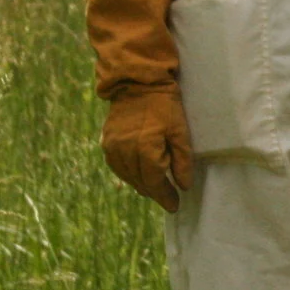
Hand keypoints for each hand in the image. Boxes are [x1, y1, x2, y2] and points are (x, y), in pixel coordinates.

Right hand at [101, 85, 192, 210]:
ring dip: (141, 185)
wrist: (137, 83)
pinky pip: (117, 166)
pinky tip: (139, 175)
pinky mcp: (106, 142)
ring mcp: (112, 147)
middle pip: (140, 182)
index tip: (175, 206)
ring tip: (156, 190)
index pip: (155, 182)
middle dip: (155, 193)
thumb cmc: (164, 106)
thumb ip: (183, 161)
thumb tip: (183, 186)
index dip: (165, 196)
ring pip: (127, 176)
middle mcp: (125, 151)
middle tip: (168, 199)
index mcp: (145, 149)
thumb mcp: (181, 131)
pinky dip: (129, 174)